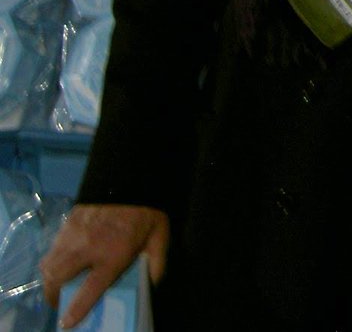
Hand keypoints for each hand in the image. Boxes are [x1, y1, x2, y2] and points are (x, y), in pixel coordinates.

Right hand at [40, 204, 168, 328]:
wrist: (130, 176)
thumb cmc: (146, 209)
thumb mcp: (160, 235)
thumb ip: (157, 261)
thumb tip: (153, 282)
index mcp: (112, 254)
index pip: (90, 288)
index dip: (77, 308)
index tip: (67, 322)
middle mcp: (88, 247)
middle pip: (58, 277)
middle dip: (54, 294)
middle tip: (59, 301)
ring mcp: (74, 235)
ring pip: (49, 263)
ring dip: (50, 278)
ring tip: (57, 284)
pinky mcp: (67, 223)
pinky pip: (52, 247)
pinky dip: (52, 259)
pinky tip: (62, 261)